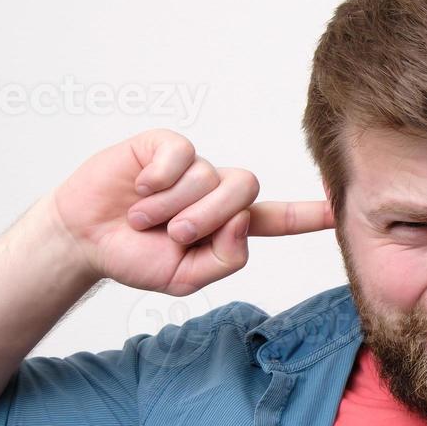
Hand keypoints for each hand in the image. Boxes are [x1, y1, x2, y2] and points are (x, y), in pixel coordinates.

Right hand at [45, 129, 333, 294]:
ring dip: (174, 204)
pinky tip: (140, 187)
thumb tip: (243, 221)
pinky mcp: (164, 146)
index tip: (342, 208)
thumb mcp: (185, 278)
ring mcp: (192, 167)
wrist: (84, 239)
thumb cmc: (135, 258)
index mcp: (229, 226)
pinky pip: (181, 153)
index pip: (278, 219)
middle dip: (208, 216)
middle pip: (245, 189)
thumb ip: (224, 260)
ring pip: (209, 175)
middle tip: (174, 234)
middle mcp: (216, 192)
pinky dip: (160, 178)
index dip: (309, 214)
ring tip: (142, 217)